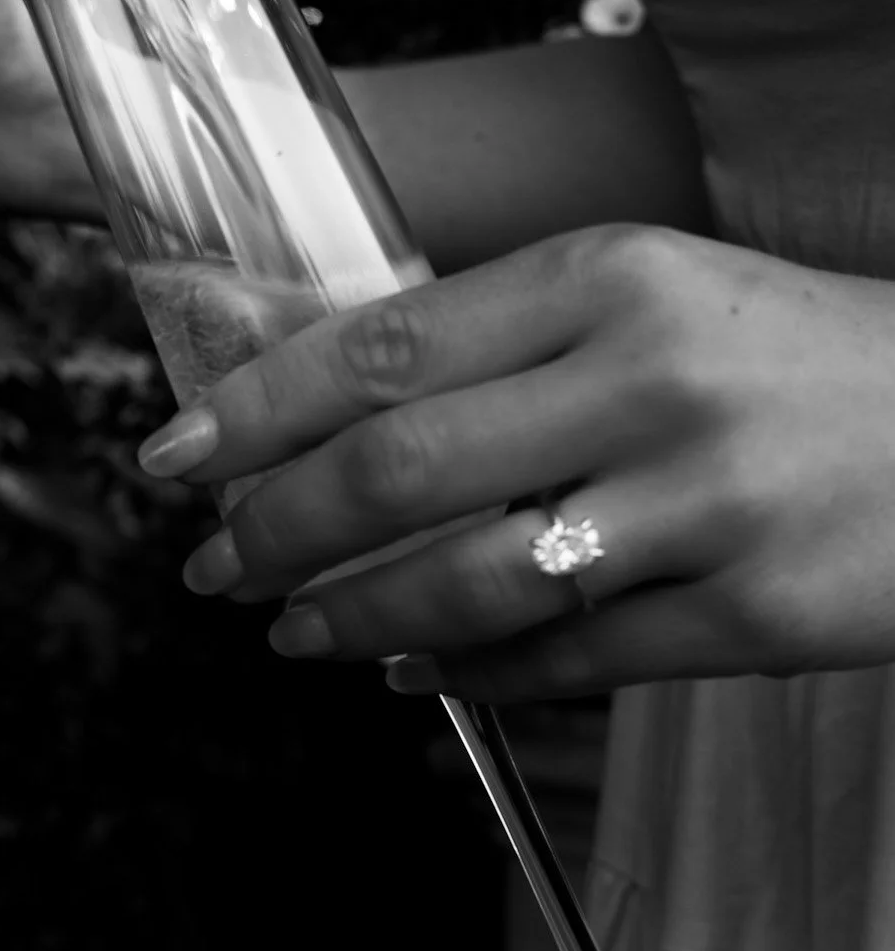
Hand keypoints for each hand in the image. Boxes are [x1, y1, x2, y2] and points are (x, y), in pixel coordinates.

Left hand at [136, 225, 894, 701]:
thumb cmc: (780, 351)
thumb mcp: (645, 292)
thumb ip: (494, 335)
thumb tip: (318, 391)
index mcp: (607, 276)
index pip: (384, 345)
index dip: (256, 408)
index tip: (170, 455)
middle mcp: (649, 381)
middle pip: (403, 468)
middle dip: (276, 531)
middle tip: (215, 567)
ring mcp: (707, 504)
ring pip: (472, 581)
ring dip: (353, 617)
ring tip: (294, 633)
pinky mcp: (760, 613)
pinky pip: (571, 660)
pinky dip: (472, 673)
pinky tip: (418, 670)